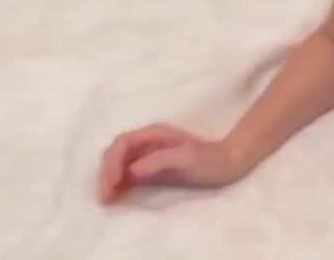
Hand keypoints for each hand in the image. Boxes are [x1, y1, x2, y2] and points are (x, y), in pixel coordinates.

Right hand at [96, 123, 244, 203]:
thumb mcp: (186, 158)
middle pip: (116, 152)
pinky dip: (118, 184)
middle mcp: (147, 141)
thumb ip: (158, 161)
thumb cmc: (209, 159)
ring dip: (109, 179)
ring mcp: (148, 154)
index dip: (112, 163)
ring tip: (106, 199)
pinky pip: (127, 173)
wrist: (228, 164)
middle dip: (106, 172)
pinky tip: (115, 196)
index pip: (123, 143)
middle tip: (105, 197)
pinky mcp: (151, 168)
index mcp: (153, 133)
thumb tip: (131, 171)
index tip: (112, 184)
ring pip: (119, 163)